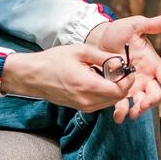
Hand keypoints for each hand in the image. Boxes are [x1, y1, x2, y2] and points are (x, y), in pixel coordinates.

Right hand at [1, 44, 130, 112]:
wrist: (32, 76)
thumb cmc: (53, 61)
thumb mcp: (80, 51)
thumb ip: (103, 56)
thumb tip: (121, 60)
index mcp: (88, 85)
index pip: (120, 90)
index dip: (128, 80)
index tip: (128, 69)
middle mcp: (87, 101)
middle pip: (117, 98)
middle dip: (123, 84)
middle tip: (120, 69)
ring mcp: (83, 106)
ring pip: (110, 101)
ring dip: (114, 89)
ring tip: (106, 72)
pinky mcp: (80, 108)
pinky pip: (100, 102)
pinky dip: (105, 92)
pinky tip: (97, 79)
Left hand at [85, 14, 160, 122]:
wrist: (97, 39)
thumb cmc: (118, 31)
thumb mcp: (134, 25)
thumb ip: (151, 24)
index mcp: (153, 63)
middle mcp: (146, 77)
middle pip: (155, 93)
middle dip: (152, 101)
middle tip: (144, 104)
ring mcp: (133, 86)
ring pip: (141, 102)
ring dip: (139, 109)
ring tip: (132, 113)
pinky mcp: (119, 91)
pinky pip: (123, 104)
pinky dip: (122, 111)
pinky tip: (118, 116)